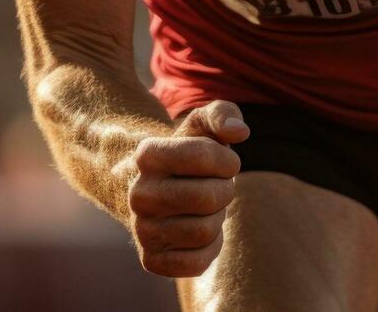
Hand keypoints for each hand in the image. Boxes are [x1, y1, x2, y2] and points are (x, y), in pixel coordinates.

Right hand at [125, 100, 249, 277]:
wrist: (156, 189)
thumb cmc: (189, 154)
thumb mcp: (202, 124)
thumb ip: (223, 114)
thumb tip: (239, 132)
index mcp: (146, 155)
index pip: (203, 156)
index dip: (226, 160)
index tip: (225, 162)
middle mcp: (138, 194)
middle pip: (209, 198)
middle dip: (225, 191)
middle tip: (217, 186)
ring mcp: (141, 229)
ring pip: (205, 232)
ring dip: (217, 219)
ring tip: (205, 208)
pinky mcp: (150, 260)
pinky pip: (197, 263)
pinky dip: (209, 249)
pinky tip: (199, 230)